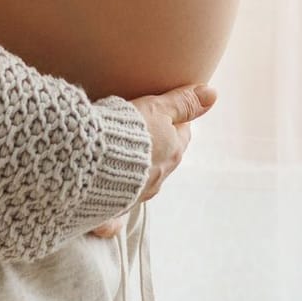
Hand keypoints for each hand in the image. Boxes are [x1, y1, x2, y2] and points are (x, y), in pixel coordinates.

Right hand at [88, 82, 217, 237]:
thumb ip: (183, 102)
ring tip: (119, 153)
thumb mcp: (156, 109)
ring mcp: (138, 194)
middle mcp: (159, 177)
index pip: (182, 133)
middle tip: (140, 129)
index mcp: (172, 152)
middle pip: (165, 157)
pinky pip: (121, 203)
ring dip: (137, 167)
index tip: (162, 111)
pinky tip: (107, 192)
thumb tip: (212, 94)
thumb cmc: (124, 132)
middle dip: (156, 145)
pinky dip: (118, 194)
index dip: (174, 120)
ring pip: (144, 178)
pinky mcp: (115, 206)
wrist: (89, 162)